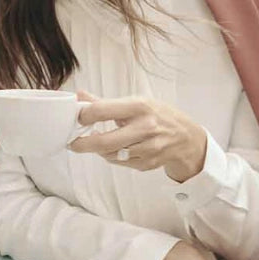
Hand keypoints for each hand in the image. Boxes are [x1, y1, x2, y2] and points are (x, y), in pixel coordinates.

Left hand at [69, 92, 207, 182]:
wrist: (186, 138)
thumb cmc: (158, 116)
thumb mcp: (136, 102)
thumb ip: (106, 102)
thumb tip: (79, 96)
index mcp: (139, 106)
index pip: (102, 110)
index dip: (84, 115)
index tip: (78, 118)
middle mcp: (145, 128)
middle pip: (104, 142)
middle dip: (83, 144)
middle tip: (72, 143)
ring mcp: (147, 148)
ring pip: (110, 155)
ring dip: (99, 150)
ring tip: (97, 142)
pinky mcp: (148, 163)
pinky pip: (121, 162)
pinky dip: (113, 156)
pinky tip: (117, 148)